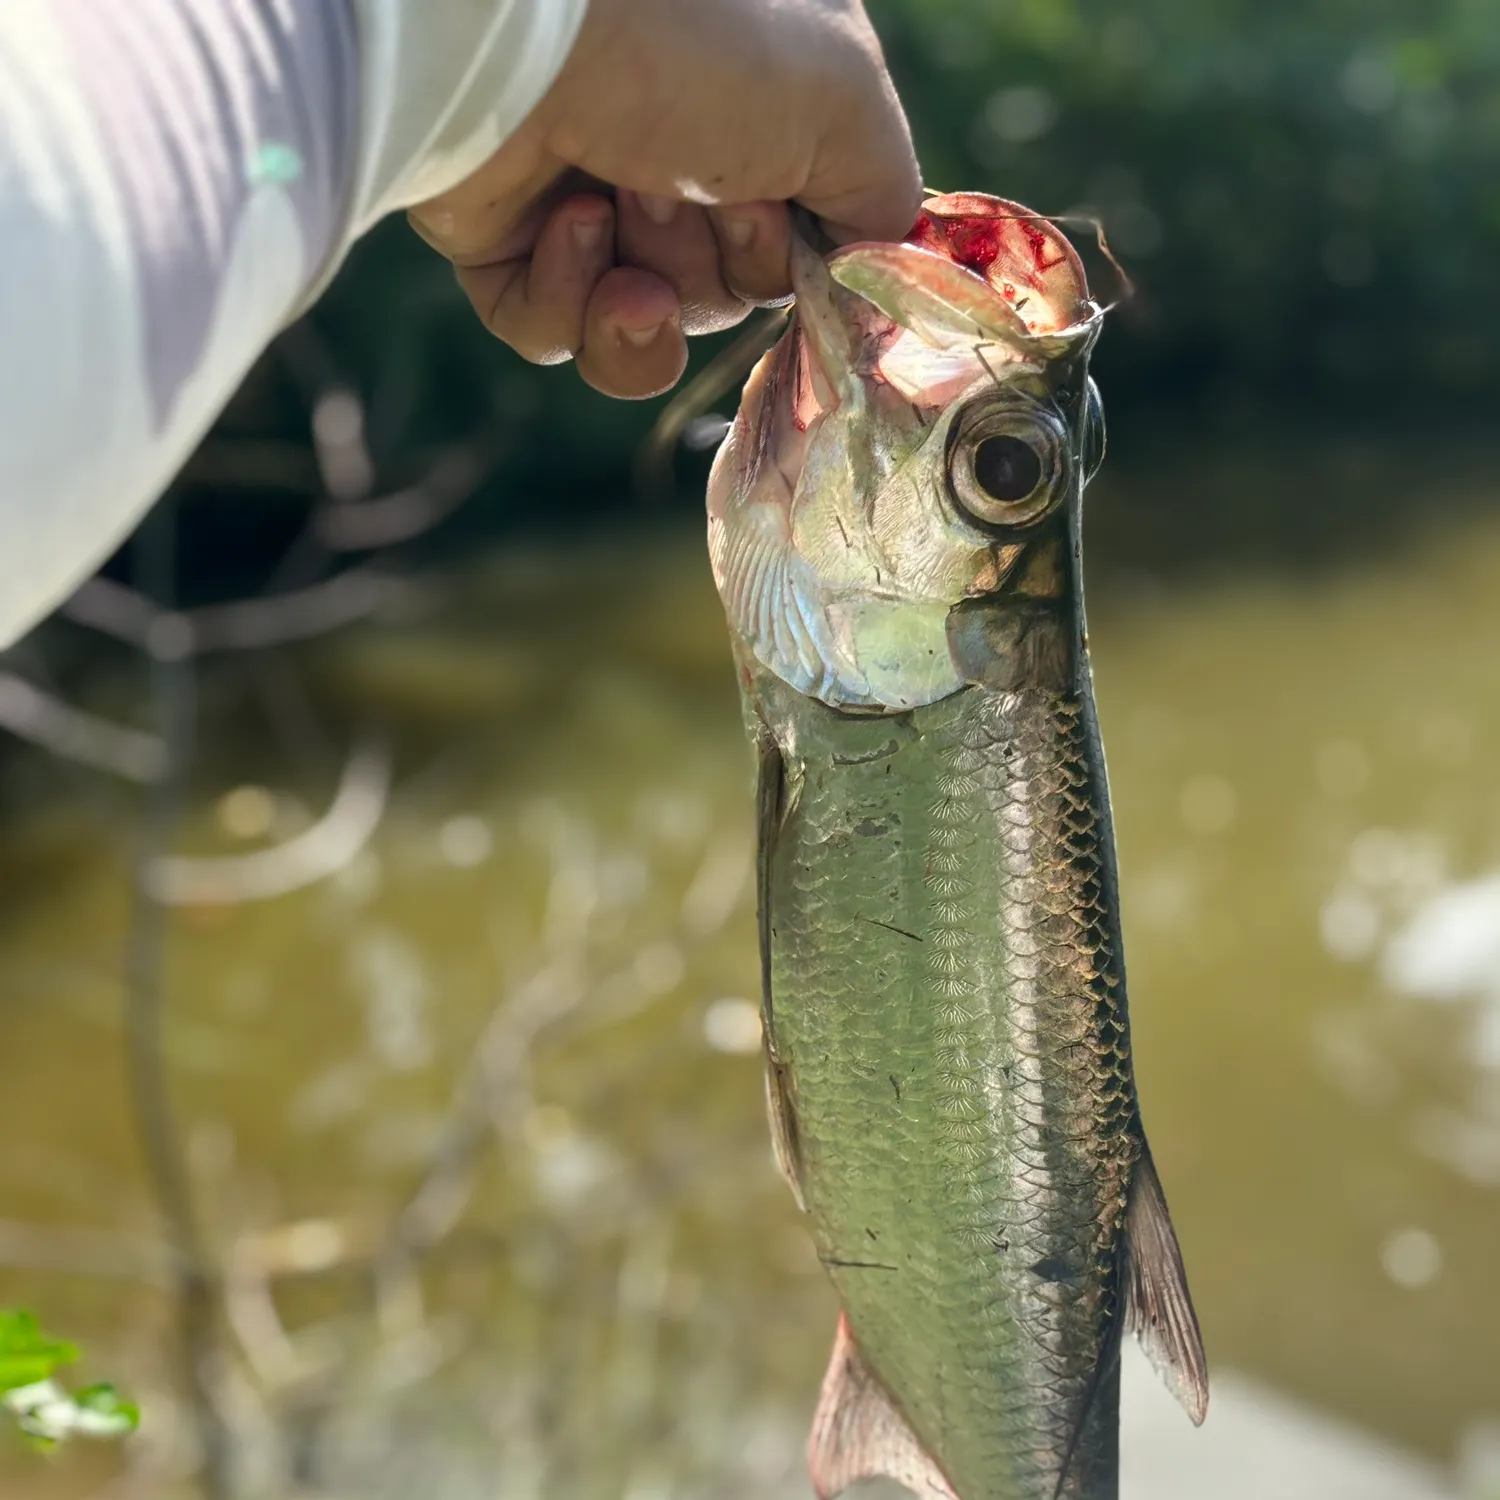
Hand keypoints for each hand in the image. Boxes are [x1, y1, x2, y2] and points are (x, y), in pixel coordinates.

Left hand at [407, 0, 920, 398]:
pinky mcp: (505, 240)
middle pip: (724, 295)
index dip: (794, 264)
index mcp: (762, 110)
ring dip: (642, 291)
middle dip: (713, 263)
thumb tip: (874, 284)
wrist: (522, 24)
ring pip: (643, 328)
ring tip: (611, 201)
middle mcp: (680, 151)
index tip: (783, 228)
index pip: (800, 244)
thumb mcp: (846, 106)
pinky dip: (567, 297)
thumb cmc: (699, 42)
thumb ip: (885, 205)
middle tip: (686, 182)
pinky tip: (564, 218)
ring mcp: (589, 195)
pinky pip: (555, 335)